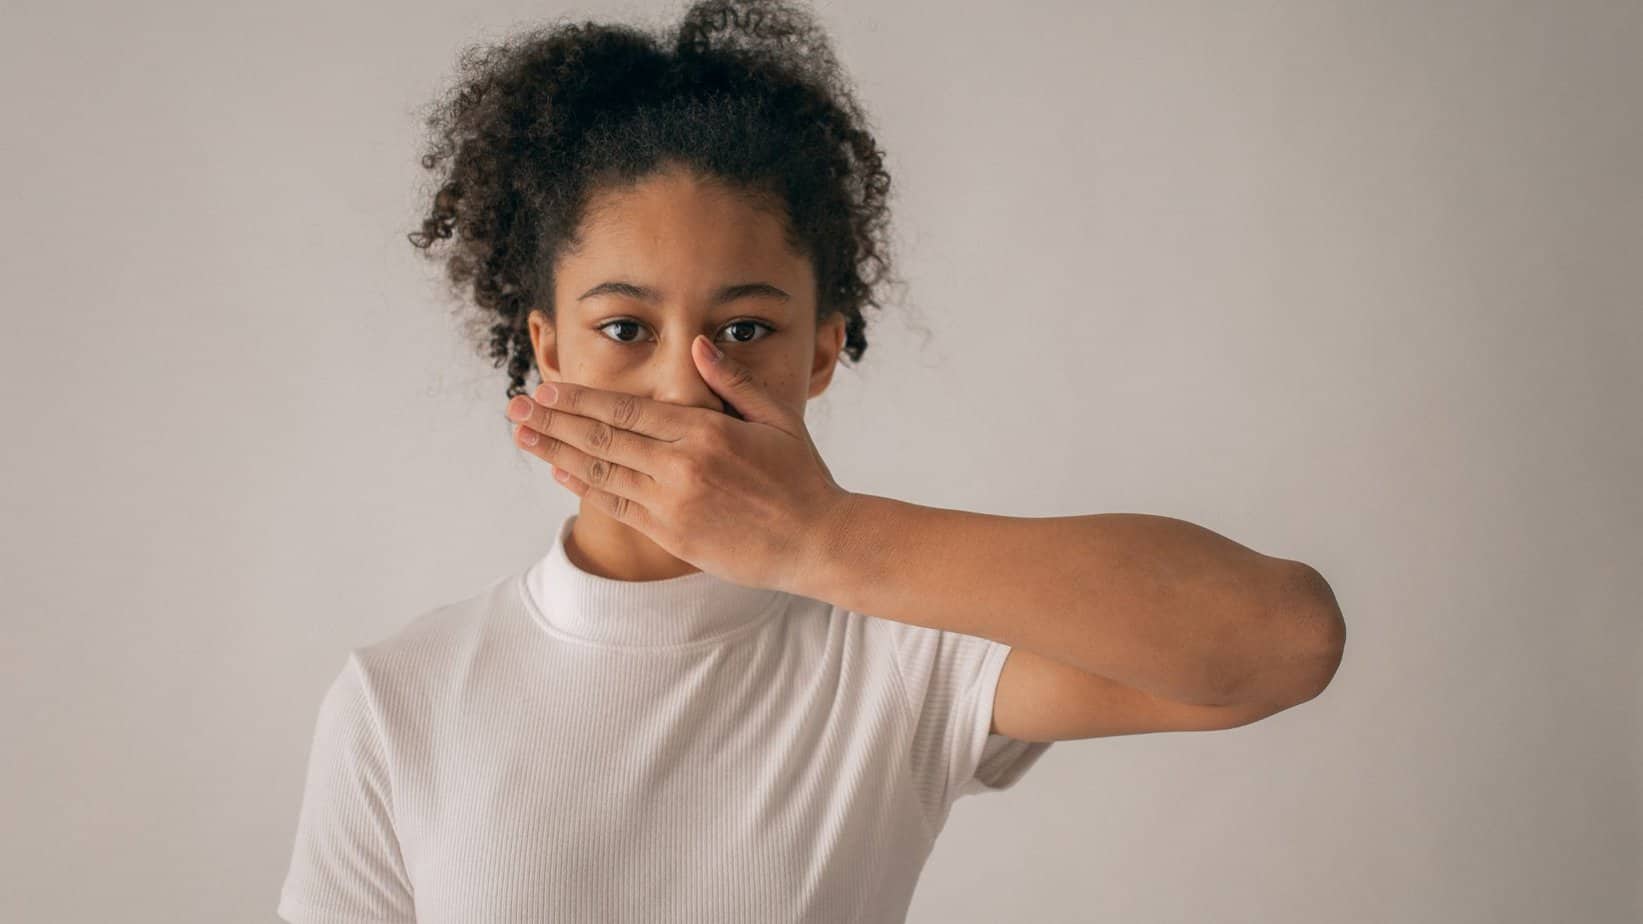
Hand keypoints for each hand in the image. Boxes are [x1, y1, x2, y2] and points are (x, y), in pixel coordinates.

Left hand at [504, 334, 851, 594]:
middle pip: (601, 437)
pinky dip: (585, 487)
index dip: (579, 400)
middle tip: (514, 409)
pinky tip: (560, 473)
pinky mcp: (672, 535)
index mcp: (705, 431)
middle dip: (552, 421)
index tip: (545, 390)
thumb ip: (731, 381)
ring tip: (522, 438)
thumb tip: (696, 345)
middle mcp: (681, 466)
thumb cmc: (802, 477)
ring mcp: (673, 503)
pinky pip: (617, 506)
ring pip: (601, 472)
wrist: (817, 542)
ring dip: (555, 453)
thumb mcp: (777, 418)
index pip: (626, 409)